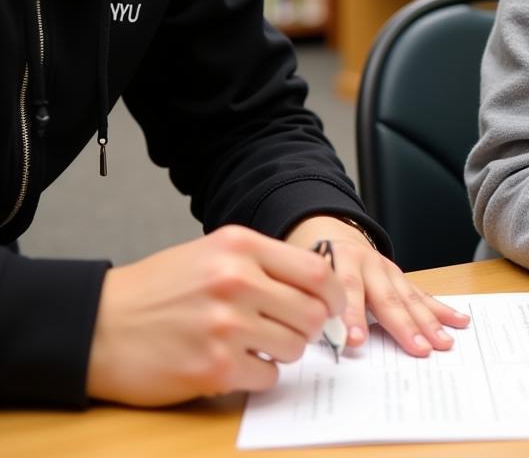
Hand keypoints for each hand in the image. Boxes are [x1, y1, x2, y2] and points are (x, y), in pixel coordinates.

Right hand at [86, 225, 344, 405]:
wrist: (99, 325)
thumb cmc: (159, 289)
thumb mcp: (213, 252)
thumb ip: (264, 263)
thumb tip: (318, 287)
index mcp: (240, 247)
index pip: (316, 270)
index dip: (334, 293)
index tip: (334, 306)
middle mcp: (237, 281)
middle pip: (311, 311)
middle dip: (311, 326)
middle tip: (294, 330)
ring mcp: (226, 326)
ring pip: (294, 346)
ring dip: (283, 350)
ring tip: (256, 343)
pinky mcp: (213, 368)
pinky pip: (267, 375)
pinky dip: (259, 373)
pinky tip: (235, 362)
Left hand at [285, 215, 469, 357]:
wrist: (332, 235)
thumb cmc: (315, 268)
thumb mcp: (306, 277)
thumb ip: (314, 301)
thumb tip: (317, 336)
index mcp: (339, 259)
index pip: (347, 288)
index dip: (352, 315)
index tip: (356, 342)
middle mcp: (369, 263)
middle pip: (386, 296)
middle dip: (402, 325)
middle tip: (418, 349)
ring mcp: (389, 270)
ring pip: (410, 297)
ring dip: (429, 322)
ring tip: (443, 342)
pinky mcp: (402, 277)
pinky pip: (423, 294)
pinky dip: (441, 309)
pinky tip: (459, 320)